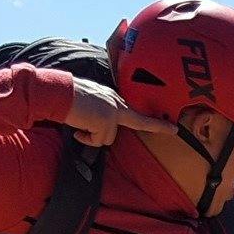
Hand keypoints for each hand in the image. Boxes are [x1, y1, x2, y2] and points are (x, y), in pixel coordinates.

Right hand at [60, 78, 178, 148]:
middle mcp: (115, 102)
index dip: (151, 119)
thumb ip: (101, 112)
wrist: (58, 92)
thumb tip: (102, 130)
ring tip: (80, 127)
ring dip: (93, 138)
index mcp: (112, 98)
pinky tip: (78, 129)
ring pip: (108, 138)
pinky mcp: (106, 120)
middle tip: (175, 131)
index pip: (133, 110)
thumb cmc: (67, 98)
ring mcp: (112, 111)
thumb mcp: (89, 102)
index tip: (170, 126)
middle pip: (139, 120)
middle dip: (157, 126)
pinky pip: (98, 141)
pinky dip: (87, 139)